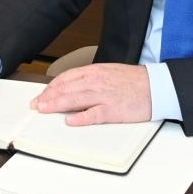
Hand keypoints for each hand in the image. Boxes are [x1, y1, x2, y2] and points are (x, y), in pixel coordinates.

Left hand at [30, 63, 151, 126]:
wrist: (156, 86)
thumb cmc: (134, 81)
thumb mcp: (109, 72)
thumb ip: (91, 79)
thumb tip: (73, 88)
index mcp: (95, 71)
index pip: (66, 78)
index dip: (51, 87)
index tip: (41, 95)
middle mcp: (96, 82)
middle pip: (66, 88)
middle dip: (48, 97)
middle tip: (36, 105)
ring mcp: (104, 96)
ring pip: (75, 99)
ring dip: (57, 104)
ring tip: (44, 110)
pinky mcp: (114, 110)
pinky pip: (94, 114)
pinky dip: (80, 118)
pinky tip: (70, 121)